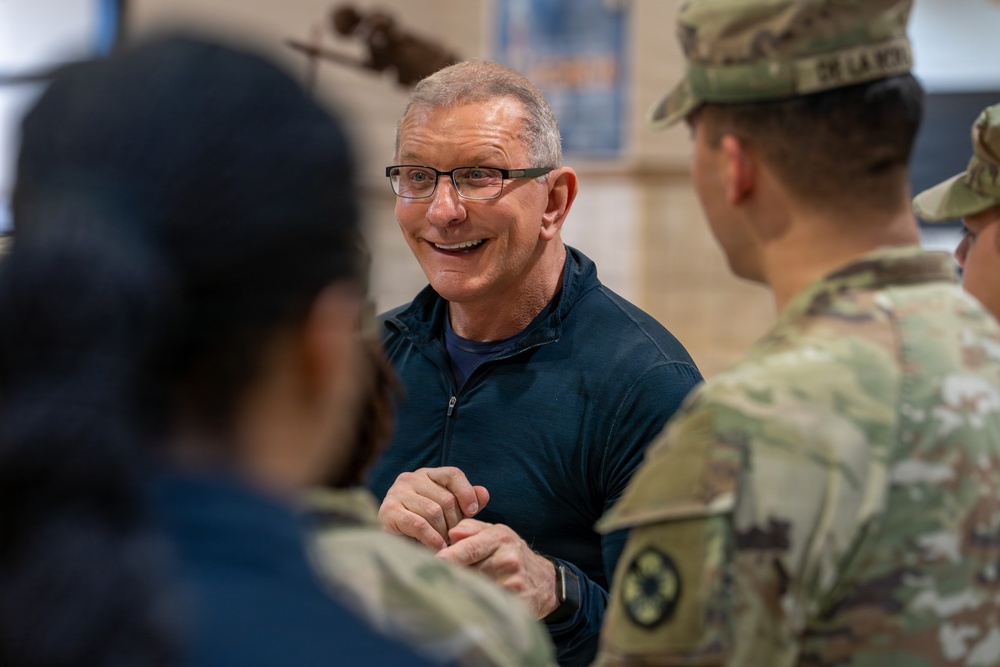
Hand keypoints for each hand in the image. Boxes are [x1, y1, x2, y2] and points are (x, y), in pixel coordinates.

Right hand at [377, 466, 489, 549]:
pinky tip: (437, 548)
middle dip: (455, 522)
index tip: (473, 512)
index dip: (466, 492)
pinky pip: (418, 524)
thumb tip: (484, 494)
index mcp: (427, 474)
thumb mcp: (449, 513)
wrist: (391, 544)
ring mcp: (397, 493)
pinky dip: (432, 538)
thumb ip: (467, 502)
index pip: (452, 474)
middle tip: (455, 538)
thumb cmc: (425, 527)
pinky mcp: (388, 512)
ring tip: (446, 545)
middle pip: (446, 498)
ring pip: (433, 511)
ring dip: (443, 533)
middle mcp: (410, 478)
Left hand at [437, 518, 558, 618]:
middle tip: (437, 580)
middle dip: (453, 575)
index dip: (448, 557)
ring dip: (463, 592)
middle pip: (469, 570)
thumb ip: (471, 528)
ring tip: (456, 592)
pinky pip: (488, 606)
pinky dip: (477, 607)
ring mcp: (514, 582)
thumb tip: (451, 534)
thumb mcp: (496, 534)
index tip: (431, 563)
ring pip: (476, 589)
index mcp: (500, 537)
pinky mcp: (517, 604)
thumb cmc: (511, 554)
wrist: (545, 582)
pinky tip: (471, 606)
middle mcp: (508, 558)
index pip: (469, 548)